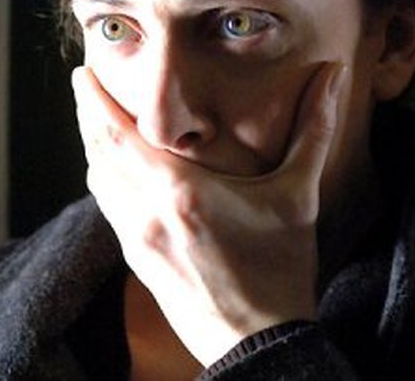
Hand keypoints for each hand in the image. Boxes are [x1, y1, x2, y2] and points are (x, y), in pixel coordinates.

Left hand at [72, 62, 346, 365]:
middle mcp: (146, 213)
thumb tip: (332, 75)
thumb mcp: (299, 196)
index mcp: (180, 191)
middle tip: (82, 83)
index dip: (92, 99)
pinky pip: (107, 207)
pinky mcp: (136, 260)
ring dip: (92, 145)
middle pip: (97, 150)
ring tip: (97, 120)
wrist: (258, 342)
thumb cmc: (282, 268)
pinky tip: (116, 170)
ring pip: (97, 179)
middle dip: (86, 112)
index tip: (82, 71)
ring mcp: (135, 240)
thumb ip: (312, 130)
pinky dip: (104, 178)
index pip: (117, 132)